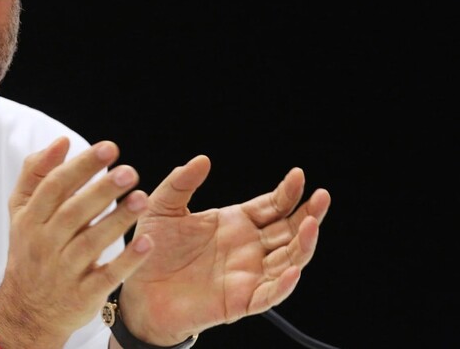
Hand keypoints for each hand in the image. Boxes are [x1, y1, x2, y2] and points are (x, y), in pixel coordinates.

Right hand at [0, 137, 152, 348]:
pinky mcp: (83, 295)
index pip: (55, 187)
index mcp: (30, 219)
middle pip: (73, 213)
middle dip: (102, 190)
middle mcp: (45, 243)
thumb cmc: (31, 249)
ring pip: (91, 243)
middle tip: (129, 171)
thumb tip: (61, 142)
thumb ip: (36, 173)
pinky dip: (126, 262)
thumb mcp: (21, 212)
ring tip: (142, 198)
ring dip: (117, 220)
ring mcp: (63, 271)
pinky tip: (146, 243)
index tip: (109, 148)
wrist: (27, 311)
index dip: (81, 166)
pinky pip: (106, 276)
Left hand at [117, 155, 330, 345]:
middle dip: (310, 214)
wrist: (138, 291)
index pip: (272, 206)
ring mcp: (248, 274)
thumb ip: (181, 183)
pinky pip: (270, 294)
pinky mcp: (240, 301)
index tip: (298, 175)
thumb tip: (203, 159)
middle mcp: (248, 247)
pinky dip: (284, 284)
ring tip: (313, 224)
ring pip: (289, 260)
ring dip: (304, 244)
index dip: (288, 192)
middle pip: (290, 230)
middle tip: (322, 196)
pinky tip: (293, 270)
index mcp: (235, 223)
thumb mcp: (162, 209)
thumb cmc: (151, 251)